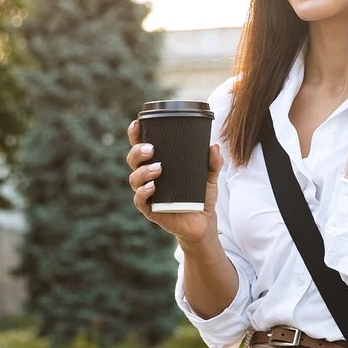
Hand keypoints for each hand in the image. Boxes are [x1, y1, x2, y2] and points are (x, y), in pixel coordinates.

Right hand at [126, 118, 222, 247]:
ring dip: (142, 171)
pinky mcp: (150, 210)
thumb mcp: (209, 177)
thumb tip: (214, 147)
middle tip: (151, 149)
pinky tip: (152, 187)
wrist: (203, 223)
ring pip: (134, 178)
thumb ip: (213, 162)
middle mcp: (148, 176)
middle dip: (137, 151)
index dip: (135, 134)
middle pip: (133, 160)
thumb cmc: (201, 196)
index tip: (137, 124)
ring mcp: (148, 193)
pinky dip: (143, 192)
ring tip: (158, 169)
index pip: (141, 146)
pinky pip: (139, 200)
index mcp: (158, 163)